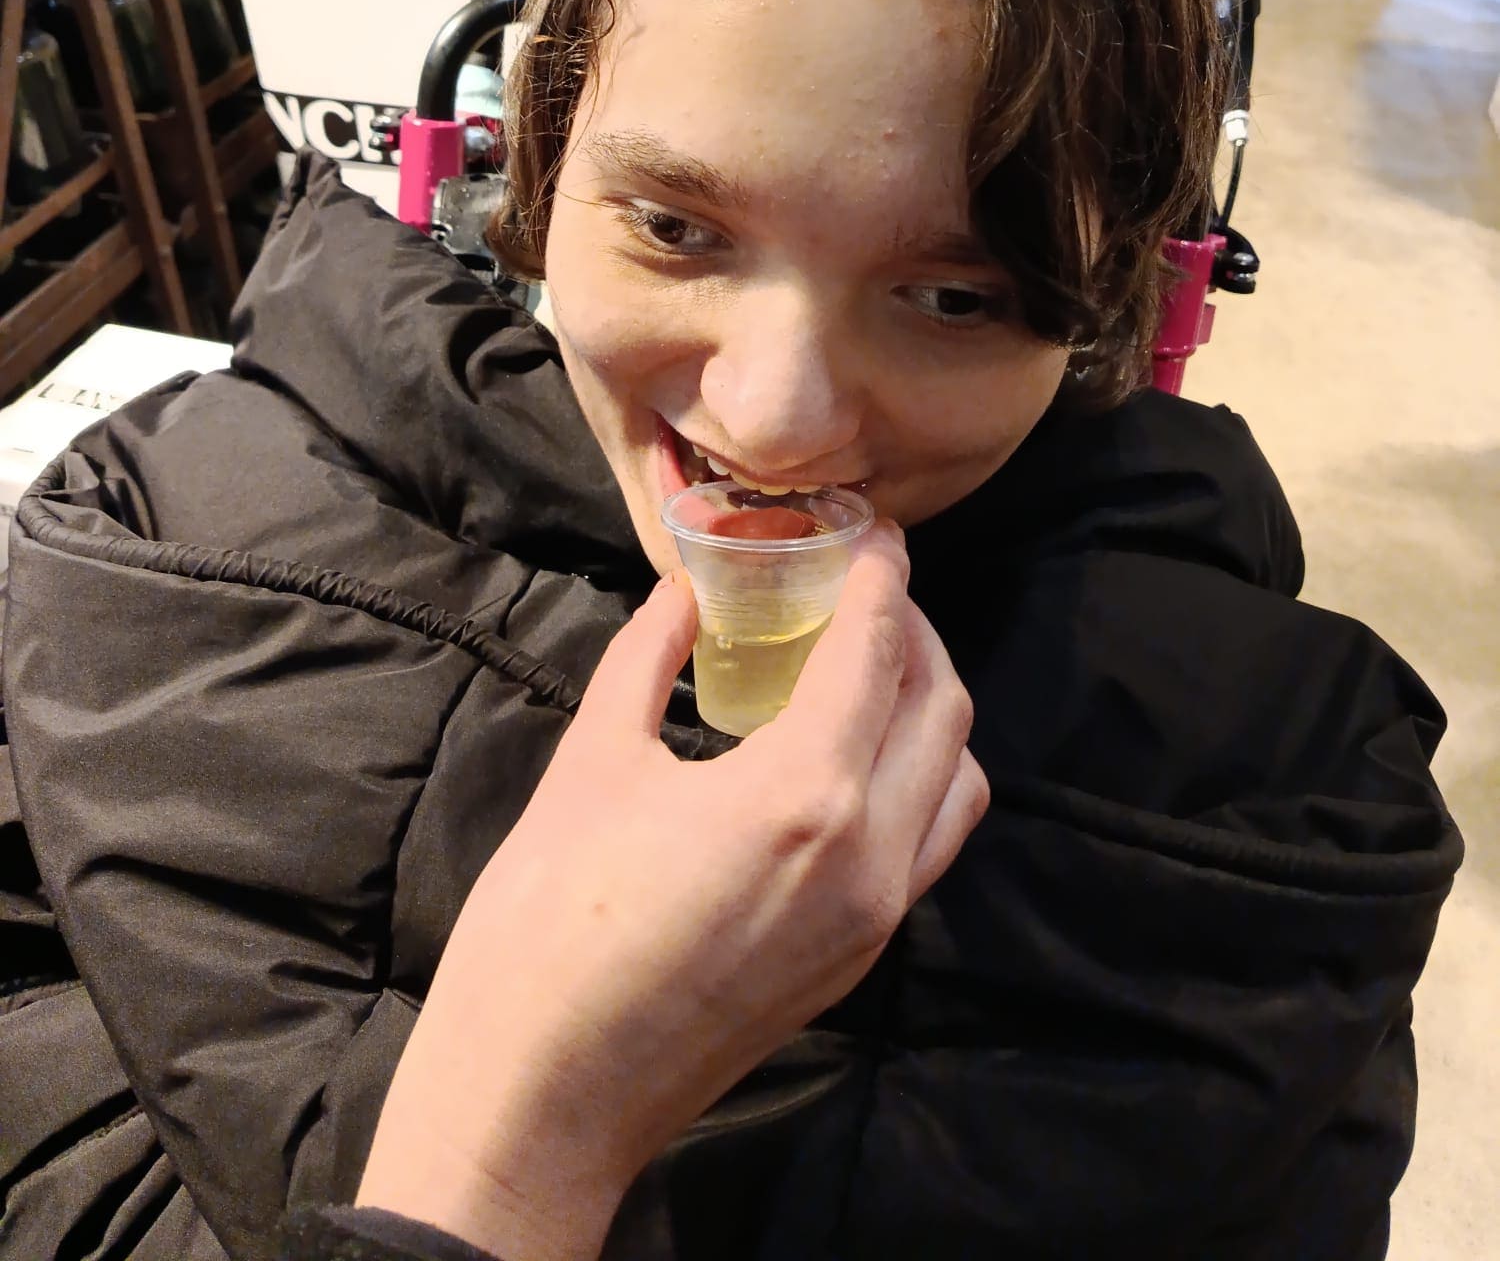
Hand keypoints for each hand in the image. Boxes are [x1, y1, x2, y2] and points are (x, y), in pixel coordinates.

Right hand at [358, 524, 985, 1260]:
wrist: (543, 1095)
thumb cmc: (548, 921)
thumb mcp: (594, 763)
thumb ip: (649, 660)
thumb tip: (683, 591)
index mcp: (802, 794)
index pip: (877, 652)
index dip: (882, 578)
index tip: (876, 533)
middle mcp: (866, 853)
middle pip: (940, 707)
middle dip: (911, 630)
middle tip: (862, 589)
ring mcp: (874, 915)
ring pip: (955, 779)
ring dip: (929, 706)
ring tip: (867, 667)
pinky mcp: (860, 958)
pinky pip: (929, 844)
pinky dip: (918, 777)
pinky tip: (852, 754)